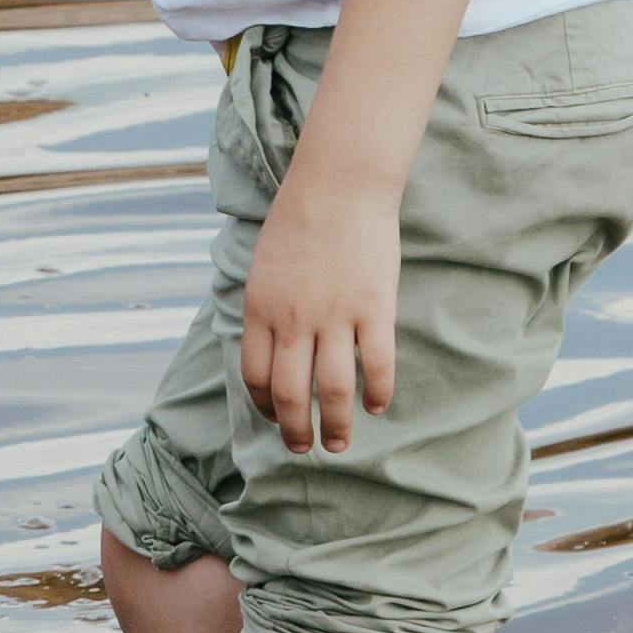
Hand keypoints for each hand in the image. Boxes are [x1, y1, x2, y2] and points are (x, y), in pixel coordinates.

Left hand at [238, 168, 399, 455]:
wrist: (339, 184)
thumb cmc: (299, 220)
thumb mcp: (263, 265)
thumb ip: (265, 310)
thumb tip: (269, 354)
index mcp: (261, 308)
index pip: (255, 376)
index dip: (266, 406)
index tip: (278, 419)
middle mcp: (294, 319)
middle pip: (291, 393)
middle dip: (297, 431)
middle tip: (306, 448)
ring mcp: (335, 315)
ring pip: (332, 389)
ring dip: (336, 425)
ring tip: (340, 443)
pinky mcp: (374, 308)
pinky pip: (376, 365)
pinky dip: (377, 392)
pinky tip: (378, 406)